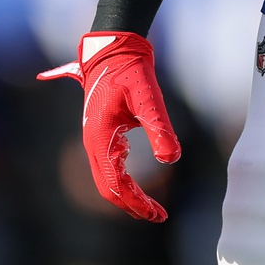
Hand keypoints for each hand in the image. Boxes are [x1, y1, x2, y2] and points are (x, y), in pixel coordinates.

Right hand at [37, 32, 180, 221]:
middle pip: (108, 187)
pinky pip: (108, 164)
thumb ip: (159, 127)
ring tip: (151, 205)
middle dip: (132, 205)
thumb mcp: (149, 98)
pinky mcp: (101, 132)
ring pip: (107, 178)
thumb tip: (172, 159)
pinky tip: (137, 182)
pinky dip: (122, 179)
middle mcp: (92, 142)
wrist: (114, 50)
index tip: (159, 214)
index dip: (137, 203)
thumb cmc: (131, 71)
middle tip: (159, 215)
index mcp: (99, 139)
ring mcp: (94, 138)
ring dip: (127, 194)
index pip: (115, 185)